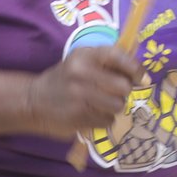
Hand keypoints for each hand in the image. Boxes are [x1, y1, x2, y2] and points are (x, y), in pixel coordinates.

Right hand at [26, 46, 144, 139]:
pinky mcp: (77, 117)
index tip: (142, 78)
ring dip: (114, 107)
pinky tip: (91, 113)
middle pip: (123, 87)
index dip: (134, 68)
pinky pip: (107, 121)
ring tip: (101, 103)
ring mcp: (78, 96)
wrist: (33, 100)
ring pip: (118, 106)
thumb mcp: (82, 61)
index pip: (117, 57)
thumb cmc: (66, 78)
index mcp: (84, 55)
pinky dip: (104, 119)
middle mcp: (81, 73)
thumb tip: (141, 73)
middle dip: (124, 92)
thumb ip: (108, 62)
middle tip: (114, 92)